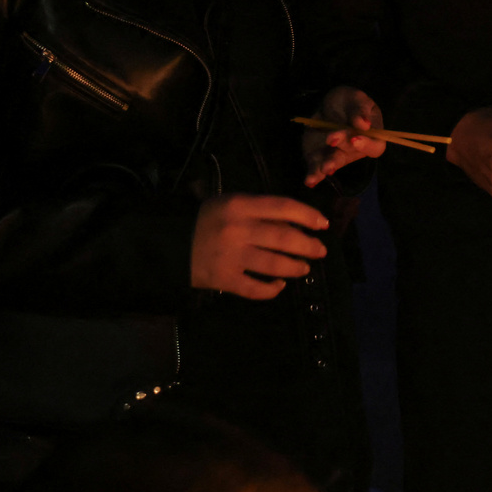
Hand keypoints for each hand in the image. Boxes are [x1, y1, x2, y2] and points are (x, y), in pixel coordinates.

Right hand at [191, 194, 327, 299]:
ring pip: (274, 265)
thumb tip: (297, 223)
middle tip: (320, 251)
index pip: (283, 207)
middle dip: (309, 246)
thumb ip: (260, 210)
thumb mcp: (231, 203)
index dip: (308, 215)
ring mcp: (231, 256)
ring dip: (296, 267)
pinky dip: (272, 289)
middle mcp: (238, 230)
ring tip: (304, 268)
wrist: (169, 243)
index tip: (322, 224)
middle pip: (284, 239)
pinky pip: (255, 288)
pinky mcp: (224, 279)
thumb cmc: (206, 219)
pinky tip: (279, 285)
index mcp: (241, 205)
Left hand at [301, 85, 385, 187]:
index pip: (375, 147)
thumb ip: (359, 109)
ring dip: (328, 167)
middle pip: (351, 154)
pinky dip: (313, 175)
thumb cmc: (348, 102)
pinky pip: (317, 168)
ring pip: (334, 164)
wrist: (328, 107)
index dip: (367, 145)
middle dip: (341, 146)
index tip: (355, 138)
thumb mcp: (355, 98)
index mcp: (371, 135)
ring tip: (323, 169)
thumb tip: (364, 124)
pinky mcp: (319, 158)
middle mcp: (355, 150)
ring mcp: (337, 155)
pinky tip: (310, 181)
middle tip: (331, 138)